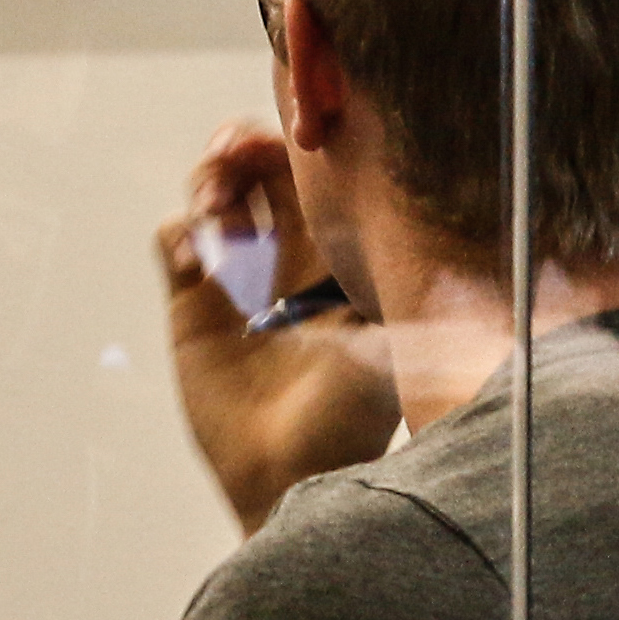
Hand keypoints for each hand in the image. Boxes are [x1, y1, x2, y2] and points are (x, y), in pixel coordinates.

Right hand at [159, 123, 396, 535]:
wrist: (290, 477)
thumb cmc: (347, 422)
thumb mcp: (389, 348)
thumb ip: (407, 294)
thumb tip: (443, 236)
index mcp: (334, 256)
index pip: (309, 179)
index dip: (291, 148)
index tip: (278, 141)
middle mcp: (286, 259)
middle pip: (257, 172)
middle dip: (241, 149)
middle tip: (231, 155)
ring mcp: (237, 279)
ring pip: (214, 197)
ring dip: (208, 184)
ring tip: (215, 210)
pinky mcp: (193, 307)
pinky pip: (175, 243)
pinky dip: (179, 236)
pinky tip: (196, 264)